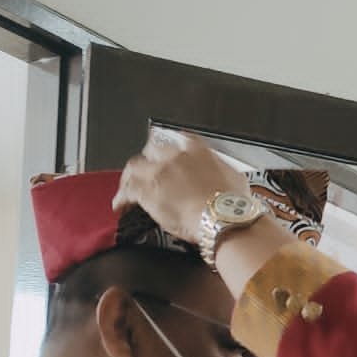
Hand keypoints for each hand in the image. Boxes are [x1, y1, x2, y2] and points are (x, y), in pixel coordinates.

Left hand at [112, 131, 250, 244]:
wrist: (223, 217)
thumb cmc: (232, 204)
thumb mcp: (236, 179)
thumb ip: (224, 172)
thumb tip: (227, 177)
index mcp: (198, 150)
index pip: (181, 139)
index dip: (172, 146)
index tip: (170, 151)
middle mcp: (175, 156)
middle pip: (152, 149)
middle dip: (148, 158)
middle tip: (145, 168)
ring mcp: (159, 172)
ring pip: (135, 167)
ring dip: (130, 175)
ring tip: (127, 184)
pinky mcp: (147, 191)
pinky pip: (127, 191)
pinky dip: (121, 198)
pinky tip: (120, 204)